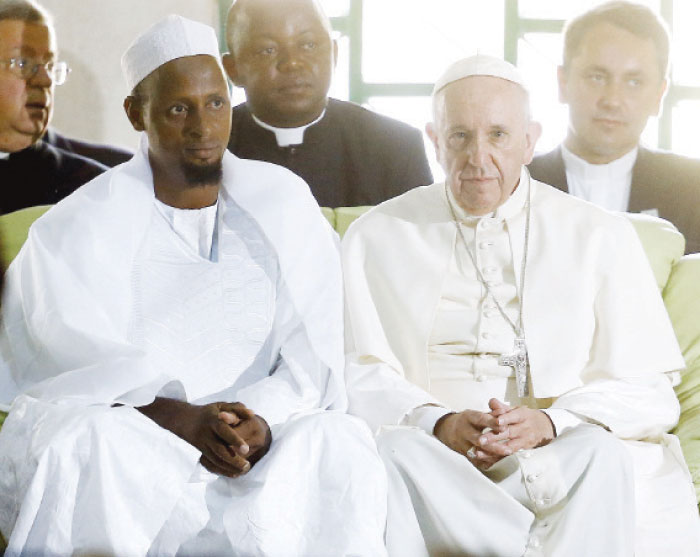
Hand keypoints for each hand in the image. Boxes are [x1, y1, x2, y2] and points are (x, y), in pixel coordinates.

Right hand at [137, 398, 264, 477]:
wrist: (185, 420)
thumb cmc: (210, 412)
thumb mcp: (222, 405)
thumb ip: (237, 409)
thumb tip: (252, 414)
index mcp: (213, 420)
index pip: (224, 431)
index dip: (235, 440)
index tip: (247, 449)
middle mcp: (206, 434)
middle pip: (219, 450)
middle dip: (234, 460)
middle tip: (248, 466)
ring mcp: (202, 445)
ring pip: (215, 460)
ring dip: (230, 467)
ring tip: (245, 469)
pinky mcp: (201, 453)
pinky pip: (211, 465)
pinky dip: (223, 471)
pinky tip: (235, 474)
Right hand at [433, 408, 503, 468]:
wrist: (448, 430)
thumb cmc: (467, 421)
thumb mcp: (476, 413)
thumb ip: (491, 414)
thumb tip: (504, 411)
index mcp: (468, 418)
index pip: (480, 420)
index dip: (491, 423)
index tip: (503, 426)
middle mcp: (464, 432)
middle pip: (478, 440)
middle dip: (493, 445)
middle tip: (507, 449)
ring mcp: (464, 445)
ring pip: (479, 453)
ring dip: (493, 456)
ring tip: (506, 456)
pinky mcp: (466, 455)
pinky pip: (478, 462)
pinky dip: (489, 462)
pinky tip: (499, 461)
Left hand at [477, 398, 554, 455]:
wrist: (545, 428)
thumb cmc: (525, 417)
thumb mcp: (516, 409)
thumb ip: (502, 407)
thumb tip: (491, 402)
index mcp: (522, 416)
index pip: (514, 417)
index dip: (506, 419)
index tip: (497, 421)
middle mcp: (524, 429)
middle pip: (509, 433)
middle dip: (494, 437)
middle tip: (481, 440)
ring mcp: (524, 441)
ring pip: (509, 446)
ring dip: (494, 450)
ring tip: (480, 452)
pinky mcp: (522, 450)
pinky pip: (509, 455)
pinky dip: (497, 457)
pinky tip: (486, 459)